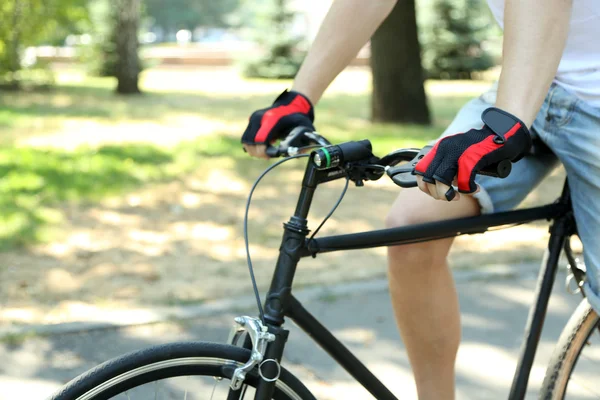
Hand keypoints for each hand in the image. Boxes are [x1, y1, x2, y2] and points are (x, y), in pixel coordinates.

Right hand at [241, 90, 314, 158]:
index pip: (260, 140)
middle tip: (268, 156)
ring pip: (245, 141)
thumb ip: (300, 142)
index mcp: (272, 119)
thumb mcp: (303, 129)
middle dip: (258, 153)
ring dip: (253, 150)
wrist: (292, 104)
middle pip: (250, 142)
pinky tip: (263, 145)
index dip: (264, 152)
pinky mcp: (251, 120)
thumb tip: (297, 155)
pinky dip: (252, 144)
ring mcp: (254, 117)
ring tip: (265, 152)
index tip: (272, 155)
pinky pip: (246, 137)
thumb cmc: (297, 118)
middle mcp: (260, 117)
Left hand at [413, 107, 531, 200]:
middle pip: (428, 177)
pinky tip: (474, 189)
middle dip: (436, 193)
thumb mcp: (459, 155)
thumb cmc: (482, 148)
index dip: (424, 185)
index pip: (420, 169)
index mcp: (440, 148)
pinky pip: (464, 180)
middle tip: (448, 197)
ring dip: (448, 193)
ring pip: (442, 180)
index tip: (434, 192)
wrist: (506, 133)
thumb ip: (447, 167)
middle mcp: (445, 148)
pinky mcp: (474, 156)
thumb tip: (440, 185)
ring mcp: (458, 151)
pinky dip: (468, 189)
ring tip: (457, 196)